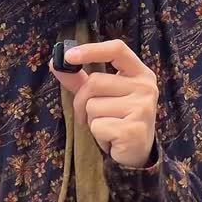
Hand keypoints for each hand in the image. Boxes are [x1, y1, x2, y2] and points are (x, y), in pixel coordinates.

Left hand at [51, 39, 157, 168]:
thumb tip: (55, 63)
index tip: (69, 56)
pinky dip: (97, 134)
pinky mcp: (134, 130)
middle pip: (95, 82)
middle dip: (82, 101)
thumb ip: (80, 79)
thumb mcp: (102, 95)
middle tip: (88, 115)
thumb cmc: (118, 118)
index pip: (117, 50)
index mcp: (140, 73)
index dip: (92, 50)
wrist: (136, 151)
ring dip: (91, 120)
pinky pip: (97, 125)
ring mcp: (143, 108)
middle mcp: (146, 87)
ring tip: (107, 126)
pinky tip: (111, 138)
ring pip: (93, 106)